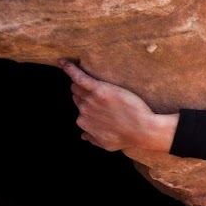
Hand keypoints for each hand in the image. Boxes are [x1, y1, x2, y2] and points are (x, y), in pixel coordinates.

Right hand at [61, 59, 176, 152]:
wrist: (142, 129)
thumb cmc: (128, 137)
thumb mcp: (107, 144)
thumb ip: (93, 139)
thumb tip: (83, 136)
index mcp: (84, 122)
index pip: (79, 107)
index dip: (87, 104)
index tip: (98, 103)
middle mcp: (84, 110)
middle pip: (77, 95)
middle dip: (83, 92)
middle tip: (98, 91)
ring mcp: (90, 99)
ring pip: (77, 86)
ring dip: (79, 82)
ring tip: (86, 75)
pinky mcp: (99, 89)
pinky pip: (79, 77)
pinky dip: (70, 69)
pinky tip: (63, 61)